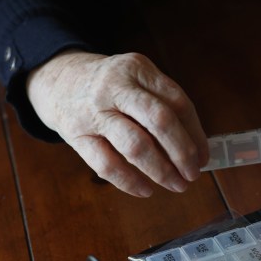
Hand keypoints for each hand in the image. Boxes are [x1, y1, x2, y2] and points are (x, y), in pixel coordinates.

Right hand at [27, 51, 208, 196]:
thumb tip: (196, 151)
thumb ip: (164, 107)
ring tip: (176, 185)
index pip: (177, 102)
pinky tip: (146, 190)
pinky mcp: (76, 134)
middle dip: (183, 152)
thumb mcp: (137, 82)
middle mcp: (116, 86)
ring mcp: (94, 110)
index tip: (203, 157)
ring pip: (135, 145)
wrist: (57, 80)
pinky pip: (107, 164)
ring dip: (161, 170)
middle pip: (160, 120)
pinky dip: (130, 182)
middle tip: (193, 174)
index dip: (196, 133)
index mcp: (138, 69)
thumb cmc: (111, 88)